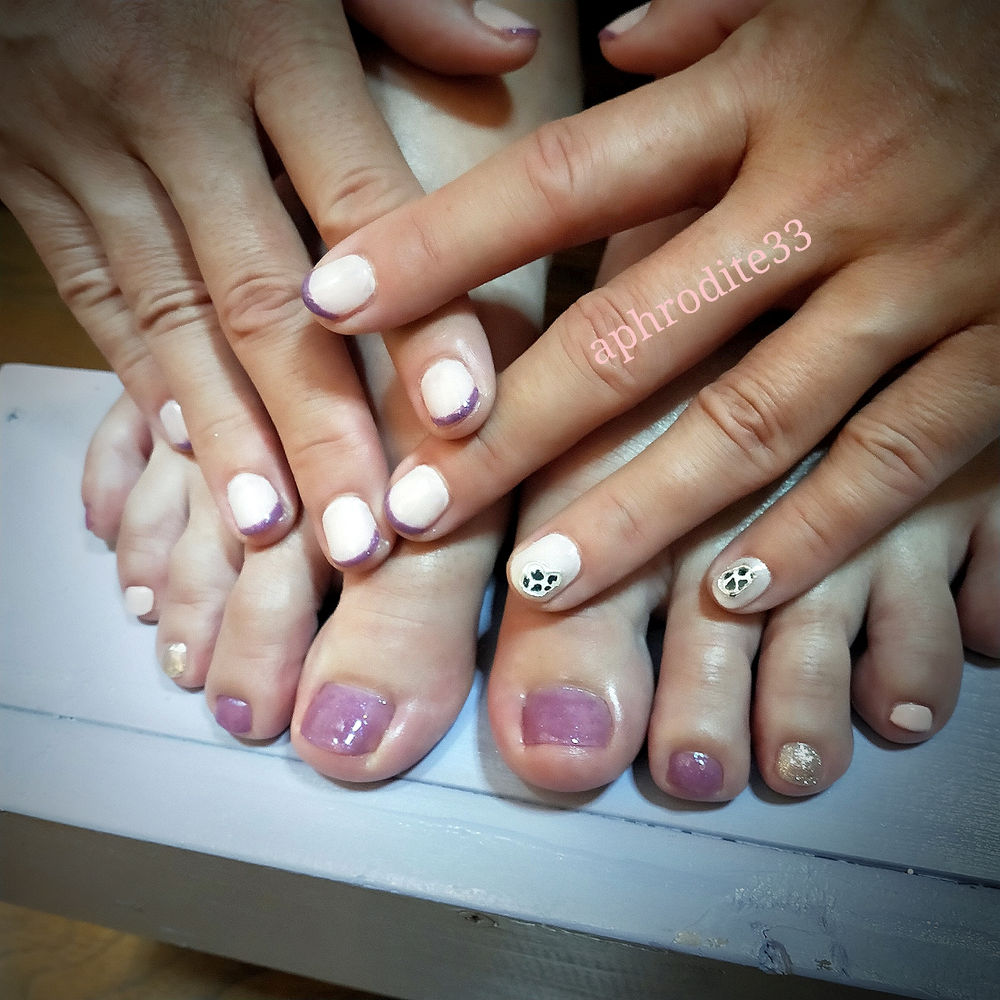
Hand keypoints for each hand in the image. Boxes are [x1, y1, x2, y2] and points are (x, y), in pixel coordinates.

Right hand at [0, 0, 537, 557]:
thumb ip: (403, 1)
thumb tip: (511, 51)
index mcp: (266, 37)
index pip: (366, 203)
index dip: (418, 316)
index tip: (462, 414)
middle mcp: (176, 104)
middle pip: (266, 297)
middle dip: (320, 426)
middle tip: (368, 536)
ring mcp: (88, 146)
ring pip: (174, 318)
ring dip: (229, 436)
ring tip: (278, 534)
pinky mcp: (29, 176)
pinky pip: (97, 296)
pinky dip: (147, 382)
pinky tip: (192, 459)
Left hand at [301, 0, 999, 611]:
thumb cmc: (959, 13)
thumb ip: (714, 13)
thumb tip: (614, 47)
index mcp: (767, 92)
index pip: (561, 179)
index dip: (442, 245)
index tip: (334, 303)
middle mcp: (828, 194)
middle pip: (632, 331)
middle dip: (512, 429)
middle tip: (414, 510)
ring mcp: (921, 284)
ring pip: (749, 421)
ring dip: (636, 512)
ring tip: (538, 584)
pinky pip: (892, 459)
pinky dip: (812, 532)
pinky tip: (729, 592)